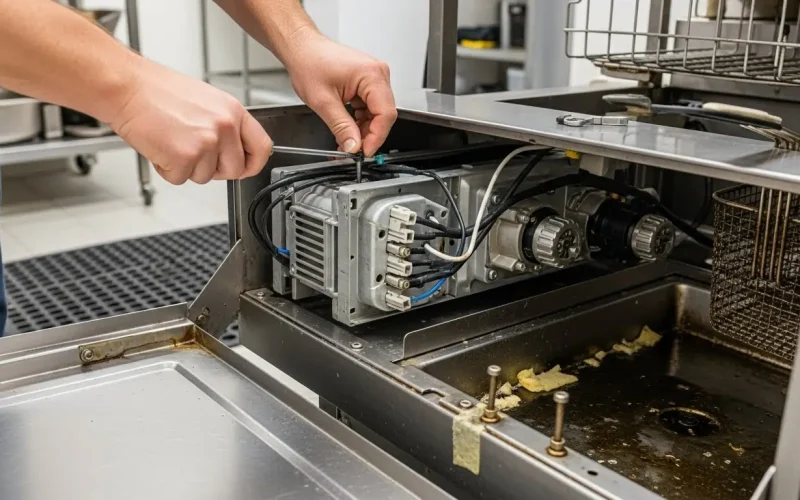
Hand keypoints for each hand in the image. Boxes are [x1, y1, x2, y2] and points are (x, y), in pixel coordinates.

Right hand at [109, 59, 272, 184]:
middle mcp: (224, 127)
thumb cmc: (158, 91)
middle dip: (213, 169)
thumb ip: (225, 125)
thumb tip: (235, 149)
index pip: (262, 147)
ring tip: (172, 140)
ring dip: (186, 167)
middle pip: (234, 169)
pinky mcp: (185, 157)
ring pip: (205, 177)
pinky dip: (167, 169)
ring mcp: (206, 143)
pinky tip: (161, 146)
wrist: (127, 87)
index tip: (245, 168)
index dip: (253, 163)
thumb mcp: (207, 100)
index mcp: (233, 111)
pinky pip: (180, 178)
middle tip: (193, 151)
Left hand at [283, 28, 396, 156]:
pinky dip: (360, 121)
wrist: (302, 48)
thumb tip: (353, 146)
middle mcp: (378, 74)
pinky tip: (348, 128)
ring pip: (377, 113)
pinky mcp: (368, 83)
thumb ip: (341, 127)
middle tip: (353, 149)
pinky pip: (370, 107)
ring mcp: (374, 78)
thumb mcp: (323, 101)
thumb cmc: (309, 62)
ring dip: (363, 130)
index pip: (385, 114)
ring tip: (346, 141)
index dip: (376, 137)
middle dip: (368, 135)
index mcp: (371, 74)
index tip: (364, 151)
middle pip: (383, 114)